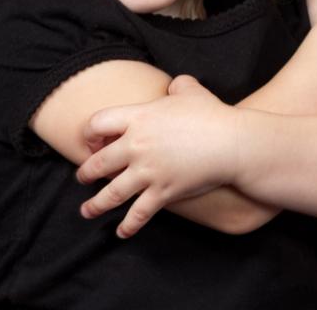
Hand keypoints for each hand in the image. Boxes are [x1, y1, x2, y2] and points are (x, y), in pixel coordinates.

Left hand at [74, 74, 244, 237]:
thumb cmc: (212, 115)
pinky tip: (122, 232)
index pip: (96, 123)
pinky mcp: (162, 192)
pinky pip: (138, 214)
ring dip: (95, 205)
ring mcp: (148, 172)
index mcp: (139, 118)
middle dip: (85, 173)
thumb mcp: (192, 91)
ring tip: (87, 211)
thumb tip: (175, 86)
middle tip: (83, 178)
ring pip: (111, 194)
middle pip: (97, 163)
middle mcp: (136, 146)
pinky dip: (128, 226)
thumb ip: (178, 85)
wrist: (233, 143)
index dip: (89, 134)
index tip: (92, 142)